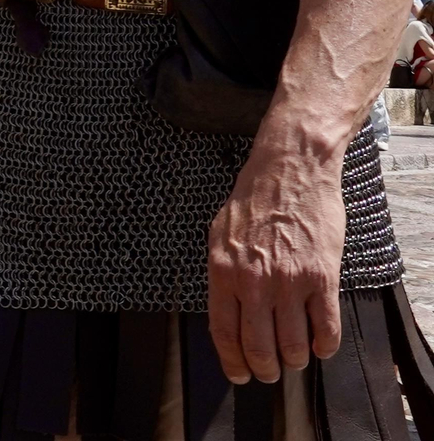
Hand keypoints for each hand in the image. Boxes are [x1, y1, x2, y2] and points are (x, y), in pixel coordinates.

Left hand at [206, 148, 344, 383]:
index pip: (223, 331)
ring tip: (295, 359)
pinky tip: (321, 346)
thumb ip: (222, 273)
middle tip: (270, 373)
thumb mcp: (219, 234)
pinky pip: (326, 328)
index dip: (232, 361)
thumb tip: (226, 309)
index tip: (239, 375)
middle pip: (258, 346)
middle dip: (265, 369)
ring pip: (293, 344)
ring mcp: (289, 281)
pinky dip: (324, 346)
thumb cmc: (254, 200)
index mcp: (223, 270)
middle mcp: (254, 281)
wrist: (291, 171)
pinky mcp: (322, 277)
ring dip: (295, 360)